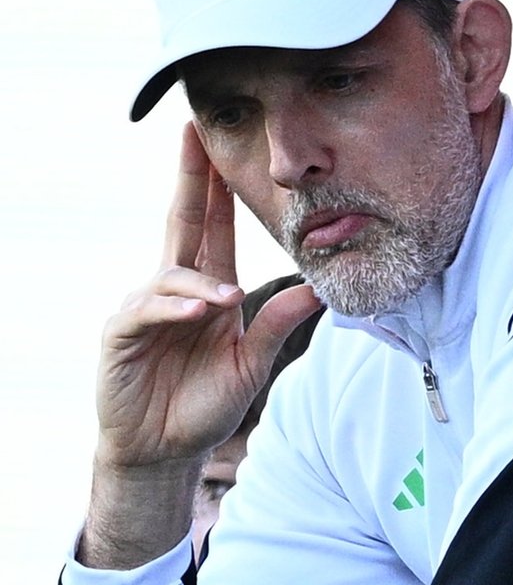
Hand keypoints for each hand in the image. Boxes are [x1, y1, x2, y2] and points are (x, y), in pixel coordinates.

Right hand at [96, 123, 319, 472]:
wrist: (165, 449)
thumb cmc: (204, 404)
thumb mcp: (252, 362)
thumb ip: (278, 323)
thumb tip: (318, 288)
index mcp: (210, 291)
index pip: (213, 229)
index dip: (216, 190)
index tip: (221, 148)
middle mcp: (176, 290)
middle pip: (182, 225)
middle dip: (189, 180)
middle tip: (193, 136)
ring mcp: (145, 309)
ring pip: (171, 275)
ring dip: (201, 284)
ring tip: (227, 302)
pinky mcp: (121, 335)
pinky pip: (146, 311)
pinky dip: (173, 309)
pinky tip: (195, 313)